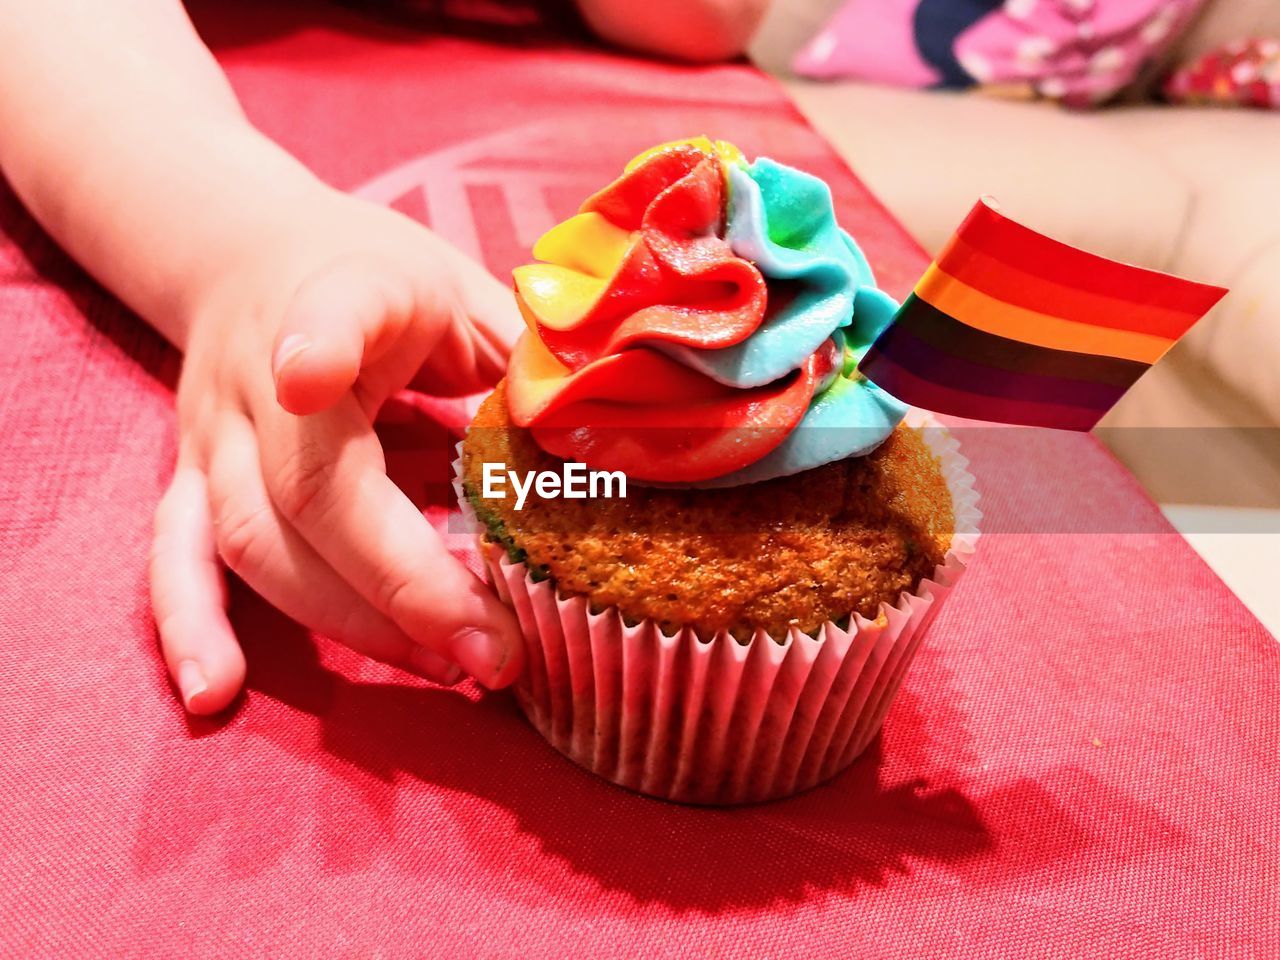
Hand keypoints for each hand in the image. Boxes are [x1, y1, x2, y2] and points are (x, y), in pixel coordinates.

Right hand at [150, 188, 524, 713]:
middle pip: (308, 493)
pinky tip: (215, 691)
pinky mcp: (190, 479)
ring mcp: (215, 433)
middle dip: (403, 586)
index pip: (329, 317)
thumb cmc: (379, 280)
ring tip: (447, 668)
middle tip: (496, 651)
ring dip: (351, 622)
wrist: (252, 257)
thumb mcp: (464, 289)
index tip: (312, 371)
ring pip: (255, 543)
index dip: (322, 345)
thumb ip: (526, 355)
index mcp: (343, 297)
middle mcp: (260, 373)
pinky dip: (192, 626)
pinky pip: (177, 558)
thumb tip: (612, 433)